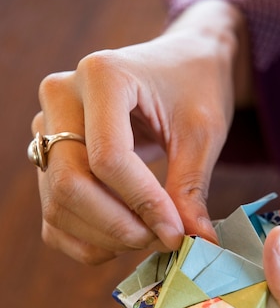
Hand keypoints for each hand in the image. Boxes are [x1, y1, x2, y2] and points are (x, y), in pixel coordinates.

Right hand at [31, 0, 248, 263]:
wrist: (179, 64)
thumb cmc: (194, 88)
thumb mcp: (203, 133)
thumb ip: (192, 188)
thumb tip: (198, 243)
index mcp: (102, 76)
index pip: (108, 157)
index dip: (143, 204)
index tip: (176, 233)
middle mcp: (62, 98)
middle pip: (70, 184)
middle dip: (118, 226)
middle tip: (161, 238)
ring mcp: (47, 129)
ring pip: (57, 205)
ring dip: (104, 238)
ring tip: (149, 236)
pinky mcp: (50, 158)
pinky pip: (53, 215)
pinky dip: (85, 241)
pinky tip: (122, 241)